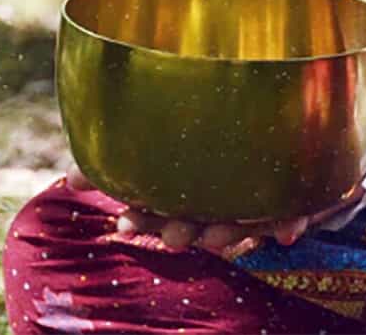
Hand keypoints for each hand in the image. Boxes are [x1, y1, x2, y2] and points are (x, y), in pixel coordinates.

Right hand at [67, 165, 364, 251]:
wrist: (293, 128)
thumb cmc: (218, 136)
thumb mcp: (166, 140)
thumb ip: (121, 157)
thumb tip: (69, 179)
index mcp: (189, 186)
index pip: (159, 207)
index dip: (142, 217)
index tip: (124, 222)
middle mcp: (220, 197)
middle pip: (197, 221)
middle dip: (184, 231)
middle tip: (174, 235)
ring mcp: (257, 198)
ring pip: (240, 221)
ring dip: (228, 232)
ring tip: (219, 235)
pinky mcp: (296, 195)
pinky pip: (295, 212)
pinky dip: (288, 223)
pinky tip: (285, 232)